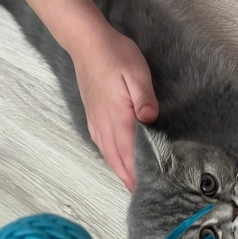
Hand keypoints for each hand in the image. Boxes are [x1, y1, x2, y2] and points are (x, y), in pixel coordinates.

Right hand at [72, 26, 158, 191]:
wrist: (87, 43)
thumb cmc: (115, 55)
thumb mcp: (136, 73)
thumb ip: (144, 98)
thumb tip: (150, 120)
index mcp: (118, 118)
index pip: (130, 155)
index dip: (139, 174)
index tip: (149, 190)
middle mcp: (105, 126)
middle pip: (118, 161)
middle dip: (130, 179)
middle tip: (144, 195)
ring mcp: (97, 122)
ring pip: (109, 155)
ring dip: (120, 171)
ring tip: (132, 185)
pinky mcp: (93, 116)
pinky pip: (103, 145)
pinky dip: (112, 159)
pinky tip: (118, 162)